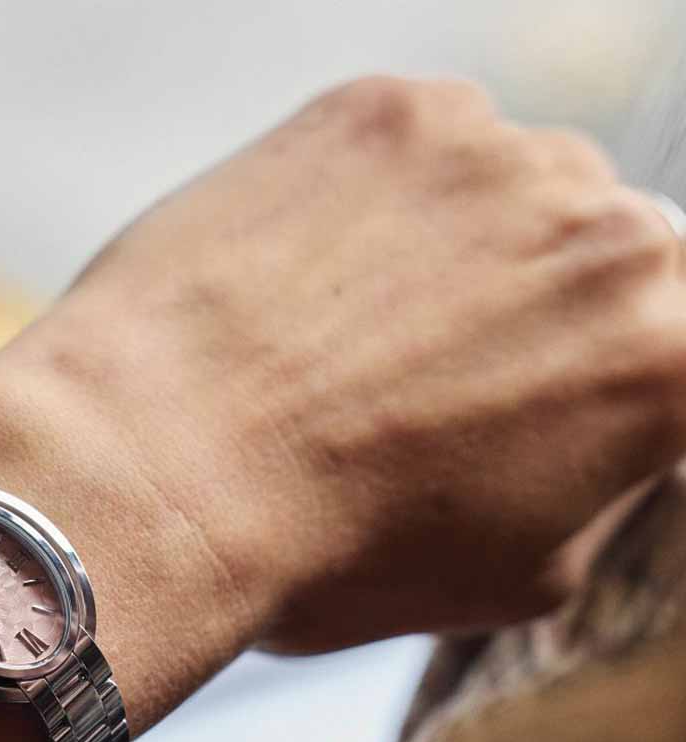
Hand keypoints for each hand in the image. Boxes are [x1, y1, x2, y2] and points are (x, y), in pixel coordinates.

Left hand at [0, 76, 685, 659]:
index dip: (594, 383)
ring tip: (341, 337)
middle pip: (596, 257)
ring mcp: (496, 151)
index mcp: (676, 356)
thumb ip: (598, 475)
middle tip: (424, 376)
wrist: (165, 473)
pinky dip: (369, 208)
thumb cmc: (335, 553)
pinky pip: (409, 155)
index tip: (533, 399)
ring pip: (503, 196)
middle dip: (530, 313)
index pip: (671, 344)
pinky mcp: (384, 109)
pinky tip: (300, 282)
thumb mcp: (519, 574)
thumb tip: (597, 428)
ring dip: (451, 252)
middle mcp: (615, 228)